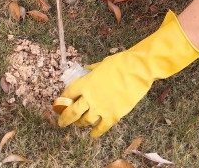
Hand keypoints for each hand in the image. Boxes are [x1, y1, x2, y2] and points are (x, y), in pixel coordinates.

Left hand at [57, 11, 198, 137]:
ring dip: (81, 123)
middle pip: (72, 112)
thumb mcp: (101, 64)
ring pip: (85, 121)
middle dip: (65, 118)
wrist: (137, 70)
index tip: (60, 103)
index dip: (63, 100)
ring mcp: (101, 108)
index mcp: (85, 83)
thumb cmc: (120, 63)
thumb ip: (91, 71)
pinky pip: (101, 128)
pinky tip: (92, 135)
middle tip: (61, 122)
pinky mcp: (113, 116)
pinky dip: (95, 133)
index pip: (68, 94)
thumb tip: (86, 70)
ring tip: (79, 124)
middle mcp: (89, 98)